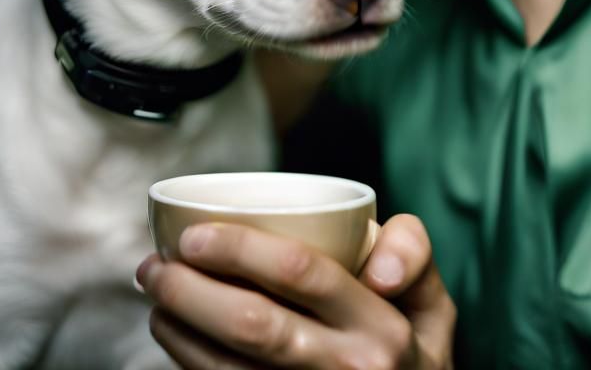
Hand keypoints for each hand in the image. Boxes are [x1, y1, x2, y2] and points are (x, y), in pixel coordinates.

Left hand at [135, 214, 455, 367]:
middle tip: (155, 264)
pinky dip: (189, 360)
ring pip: (227, 369)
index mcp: (382, 327)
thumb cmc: (414, 353)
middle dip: (192, 291)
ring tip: (156, 291)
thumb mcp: (436, 304)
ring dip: (178, 328)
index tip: (195, 234)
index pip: (304, 274)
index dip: (241, 250)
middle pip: (254, 326)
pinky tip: (173, 333)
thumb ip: (412, 253)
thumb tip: (377, 263)